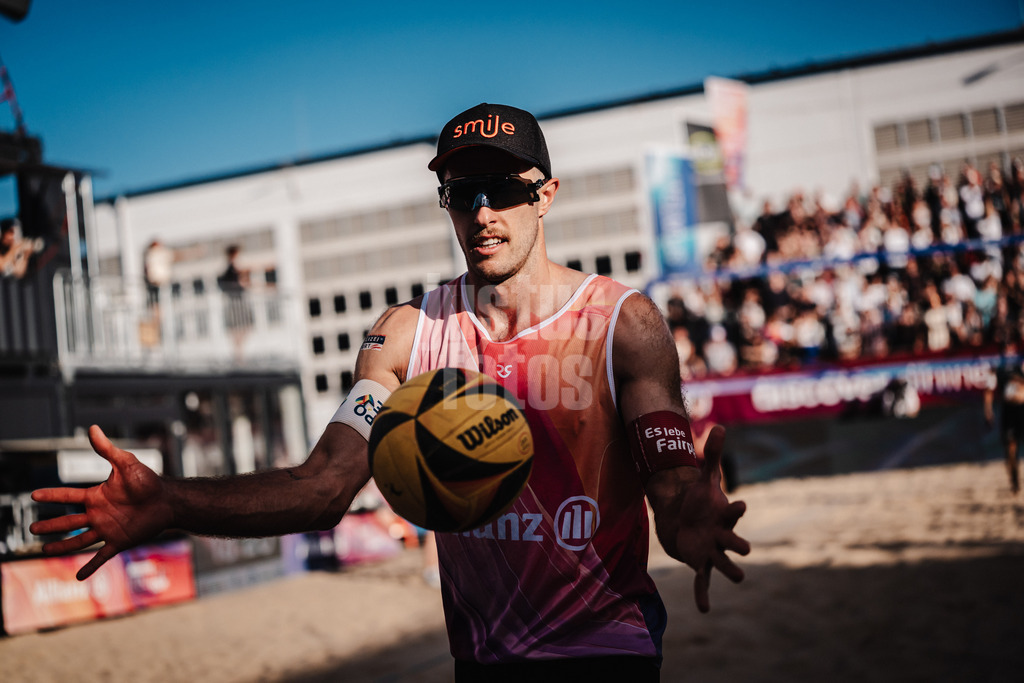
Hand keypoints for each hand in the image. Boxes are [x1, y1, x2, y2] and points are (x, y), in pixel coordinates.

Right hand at [30, 425, 173, 579]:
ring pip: (79, 541)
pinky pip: (101, 556)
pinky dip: (90, 567)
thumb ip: (107, 450)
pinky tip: (78, 576)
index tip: (34, 495)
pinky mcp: (119, 542)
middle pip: (69, 522)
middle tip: (32, 528)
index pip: (68, 497)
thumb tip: (93, 428)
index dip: (52, 496)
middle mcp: (99, 514)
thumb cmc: (149, 481)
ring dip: (62, 546)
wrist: (168, 501)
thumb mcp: (126, 464)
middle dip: (50, 525)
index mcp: (97, 496)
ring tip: (44, 550)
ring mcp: (108, 529)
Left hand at [650, 424, 749, 612]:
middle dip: (739, 545)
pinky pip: (702, 582)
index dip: (736, 509)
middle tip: (746, 550)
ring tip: (738, 579)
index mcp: (723, 516)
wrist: (685, 518)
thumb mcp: (703, 476)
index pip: (733, 512)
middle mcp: (722, 536)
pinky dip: (703, 594)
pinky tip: (704, 609)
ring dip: (729, 571)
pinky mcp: (700, 564)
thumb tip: (719, 425)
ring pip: (724, 564)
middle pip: (734, 542)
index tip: (740, 504)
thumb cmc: (698, 500)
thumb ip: (712, 454)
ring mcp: (712, 552)